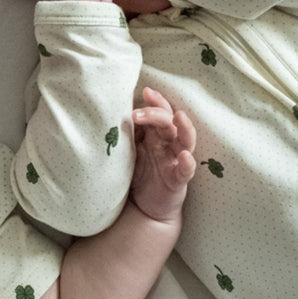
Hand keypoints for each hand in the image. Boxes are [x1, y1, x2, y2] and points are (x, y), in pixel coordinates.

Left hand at [129, 86, 196, 223]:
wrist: (145, 208)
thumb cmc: (138, 174)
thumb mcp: (130, 151)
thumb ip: (127, 134)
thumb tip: (110, 113)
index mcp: (156, 135)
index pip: (160, 112)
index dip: (156, 101)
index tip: (145, 91)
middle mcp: (168, 145)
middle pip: (170, 122)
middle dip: (157, 113)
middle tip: (137, 112)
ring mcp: (175, 161)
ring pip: (186, 140)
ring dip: (183, 128)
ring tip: (178, 117)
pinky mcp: (178, 180)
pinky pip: (186, 170)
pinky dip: (187, 163)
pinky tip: (185, 156)